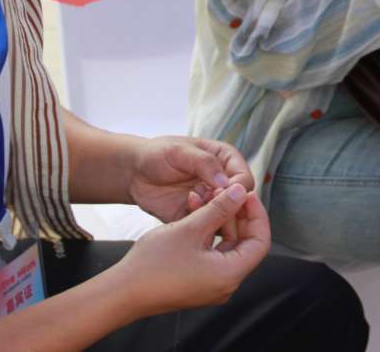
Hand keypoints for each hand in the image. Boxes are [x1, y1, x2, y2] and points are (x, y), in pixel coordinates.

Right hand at [115, 184, 270, 314]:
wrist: (123, 291)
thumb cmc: (154, 264)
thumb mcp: (191, 228)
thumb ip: (220, 208)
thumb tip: (241, 191)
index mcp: (230, 274)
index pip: (260, 241)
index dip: (256, 213)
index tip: (244, 193)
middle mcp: (225, 283)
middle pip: (245, 242)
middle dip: (235, 213)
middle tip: (225, 190)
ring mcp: (211, 284)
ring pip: (226, 245)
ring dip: (218, 219)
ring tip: (202, 195)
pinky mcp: (198, 281)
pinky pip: (212, 252)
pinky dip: (207, 232)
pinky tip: (193, 210)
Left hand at [128, 137, 253, 225]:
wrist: (135, 173)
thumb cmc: (158, 154)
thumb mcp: (180, 151)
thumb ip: (204, 163)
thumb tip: (225, 181)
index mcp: (226, 161)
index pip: (244, 179)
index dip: (237, 189)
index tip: (219, 190)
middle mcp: (223, 183)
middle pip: (239, 203)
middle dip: (225, 205)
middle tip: (205, 200)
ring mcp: (211, 202)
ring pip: (226, 219)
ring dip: (213, 216)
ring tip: (191, 203)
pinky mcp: (198, 218)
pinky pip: (207, 228)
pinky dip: (199, 225)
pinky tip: (184, 211)